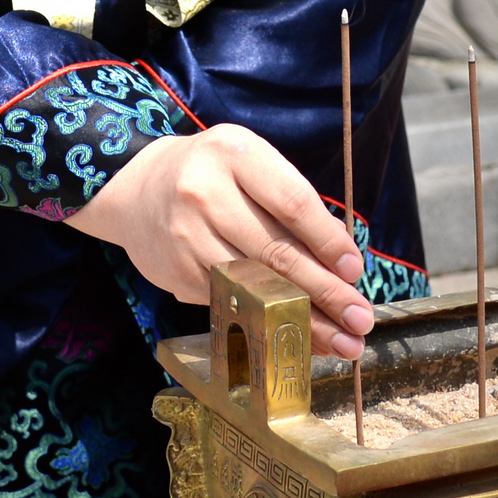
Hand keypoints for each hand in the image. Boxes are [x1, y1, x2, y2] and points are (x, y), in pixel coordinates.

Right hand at [74, 122, 374, 357]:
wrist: (137, 189)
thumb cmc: (214, 174)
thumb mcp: (250, 164)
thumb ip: (291, 201)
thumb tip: (341, 262)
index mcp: (235, 155)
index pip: (291, 202)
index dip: (327, 240)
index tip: (354, 270)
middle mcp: (205, 193)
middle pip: (276, 252)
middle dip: (325, 292)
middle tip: (360, 319)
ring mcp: (187, 236)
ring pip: (255, 287)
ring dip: (303, 320)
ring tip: (342, 342)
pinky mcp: (177, 273)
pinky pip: (232, 304)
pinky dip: (268, 325)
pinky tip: (297, 338)